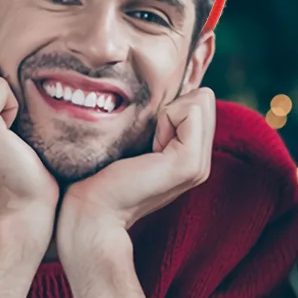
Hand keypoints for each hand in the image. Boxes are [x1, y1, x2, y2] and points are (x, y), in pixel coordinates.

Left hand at [57, 87, 215, 256]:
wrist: (93, 208)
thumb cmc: (104, 172)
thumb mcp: (140, 139)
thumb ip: (163, 121)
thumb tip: (169, 89)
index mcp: (193, 156)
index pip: (202, 101)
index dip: (171, 106)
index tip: (147, 136)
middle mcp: (203, 162)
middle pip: (204, 98)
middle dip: (173, 106)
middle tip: (149, 139)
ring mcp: (200, 165)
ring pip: (201, 101)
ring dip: (168, 113)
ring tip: (150, 144)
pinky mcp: (190, 163)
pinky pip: (190, 111)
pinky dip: (166, 119)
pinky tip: (150, 148)